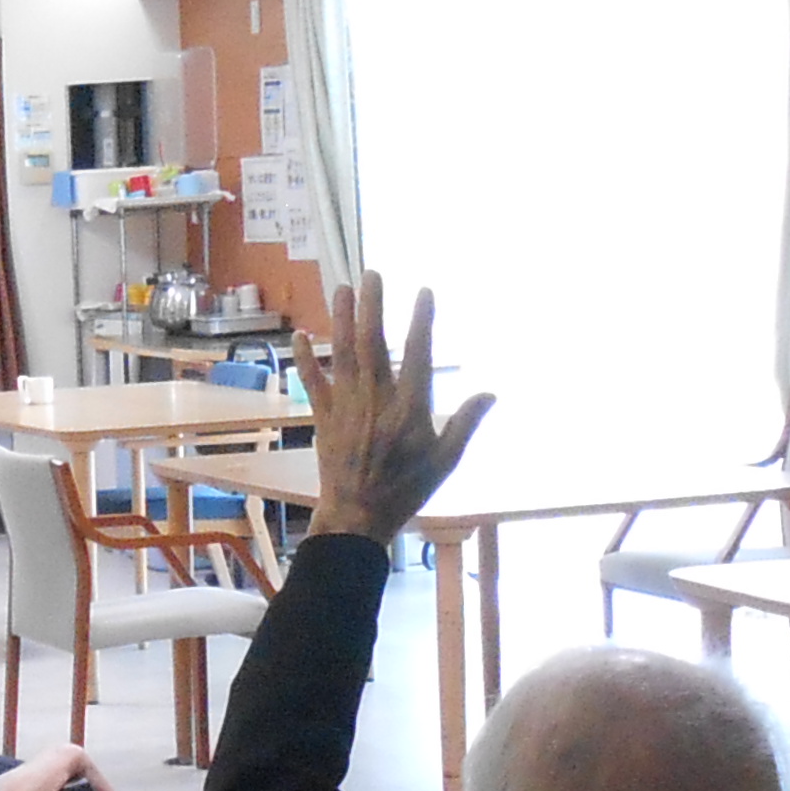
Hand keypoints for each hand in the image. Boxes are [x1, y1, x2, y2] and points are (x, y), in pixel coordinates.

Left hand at [291, 275, 491, 542]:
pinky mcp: (324, 418)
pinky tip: (299, 335)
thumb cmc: (407, 489)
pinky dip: (305, 359)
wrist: (357, 517)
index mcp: (409, 408)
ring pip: (343, 354)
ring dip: (341, 319)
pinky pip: (313, 383)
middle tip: (372, 274)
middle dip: (372, 306)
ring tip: (342, 289)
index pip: (418, 354)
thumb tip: (490, 394)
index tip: (424, 292)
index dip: (421, 321)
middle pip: (373, 343)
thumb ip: (465, 423)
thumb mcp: (445, 461)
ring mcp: (347, 407)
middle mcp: (376, 400)